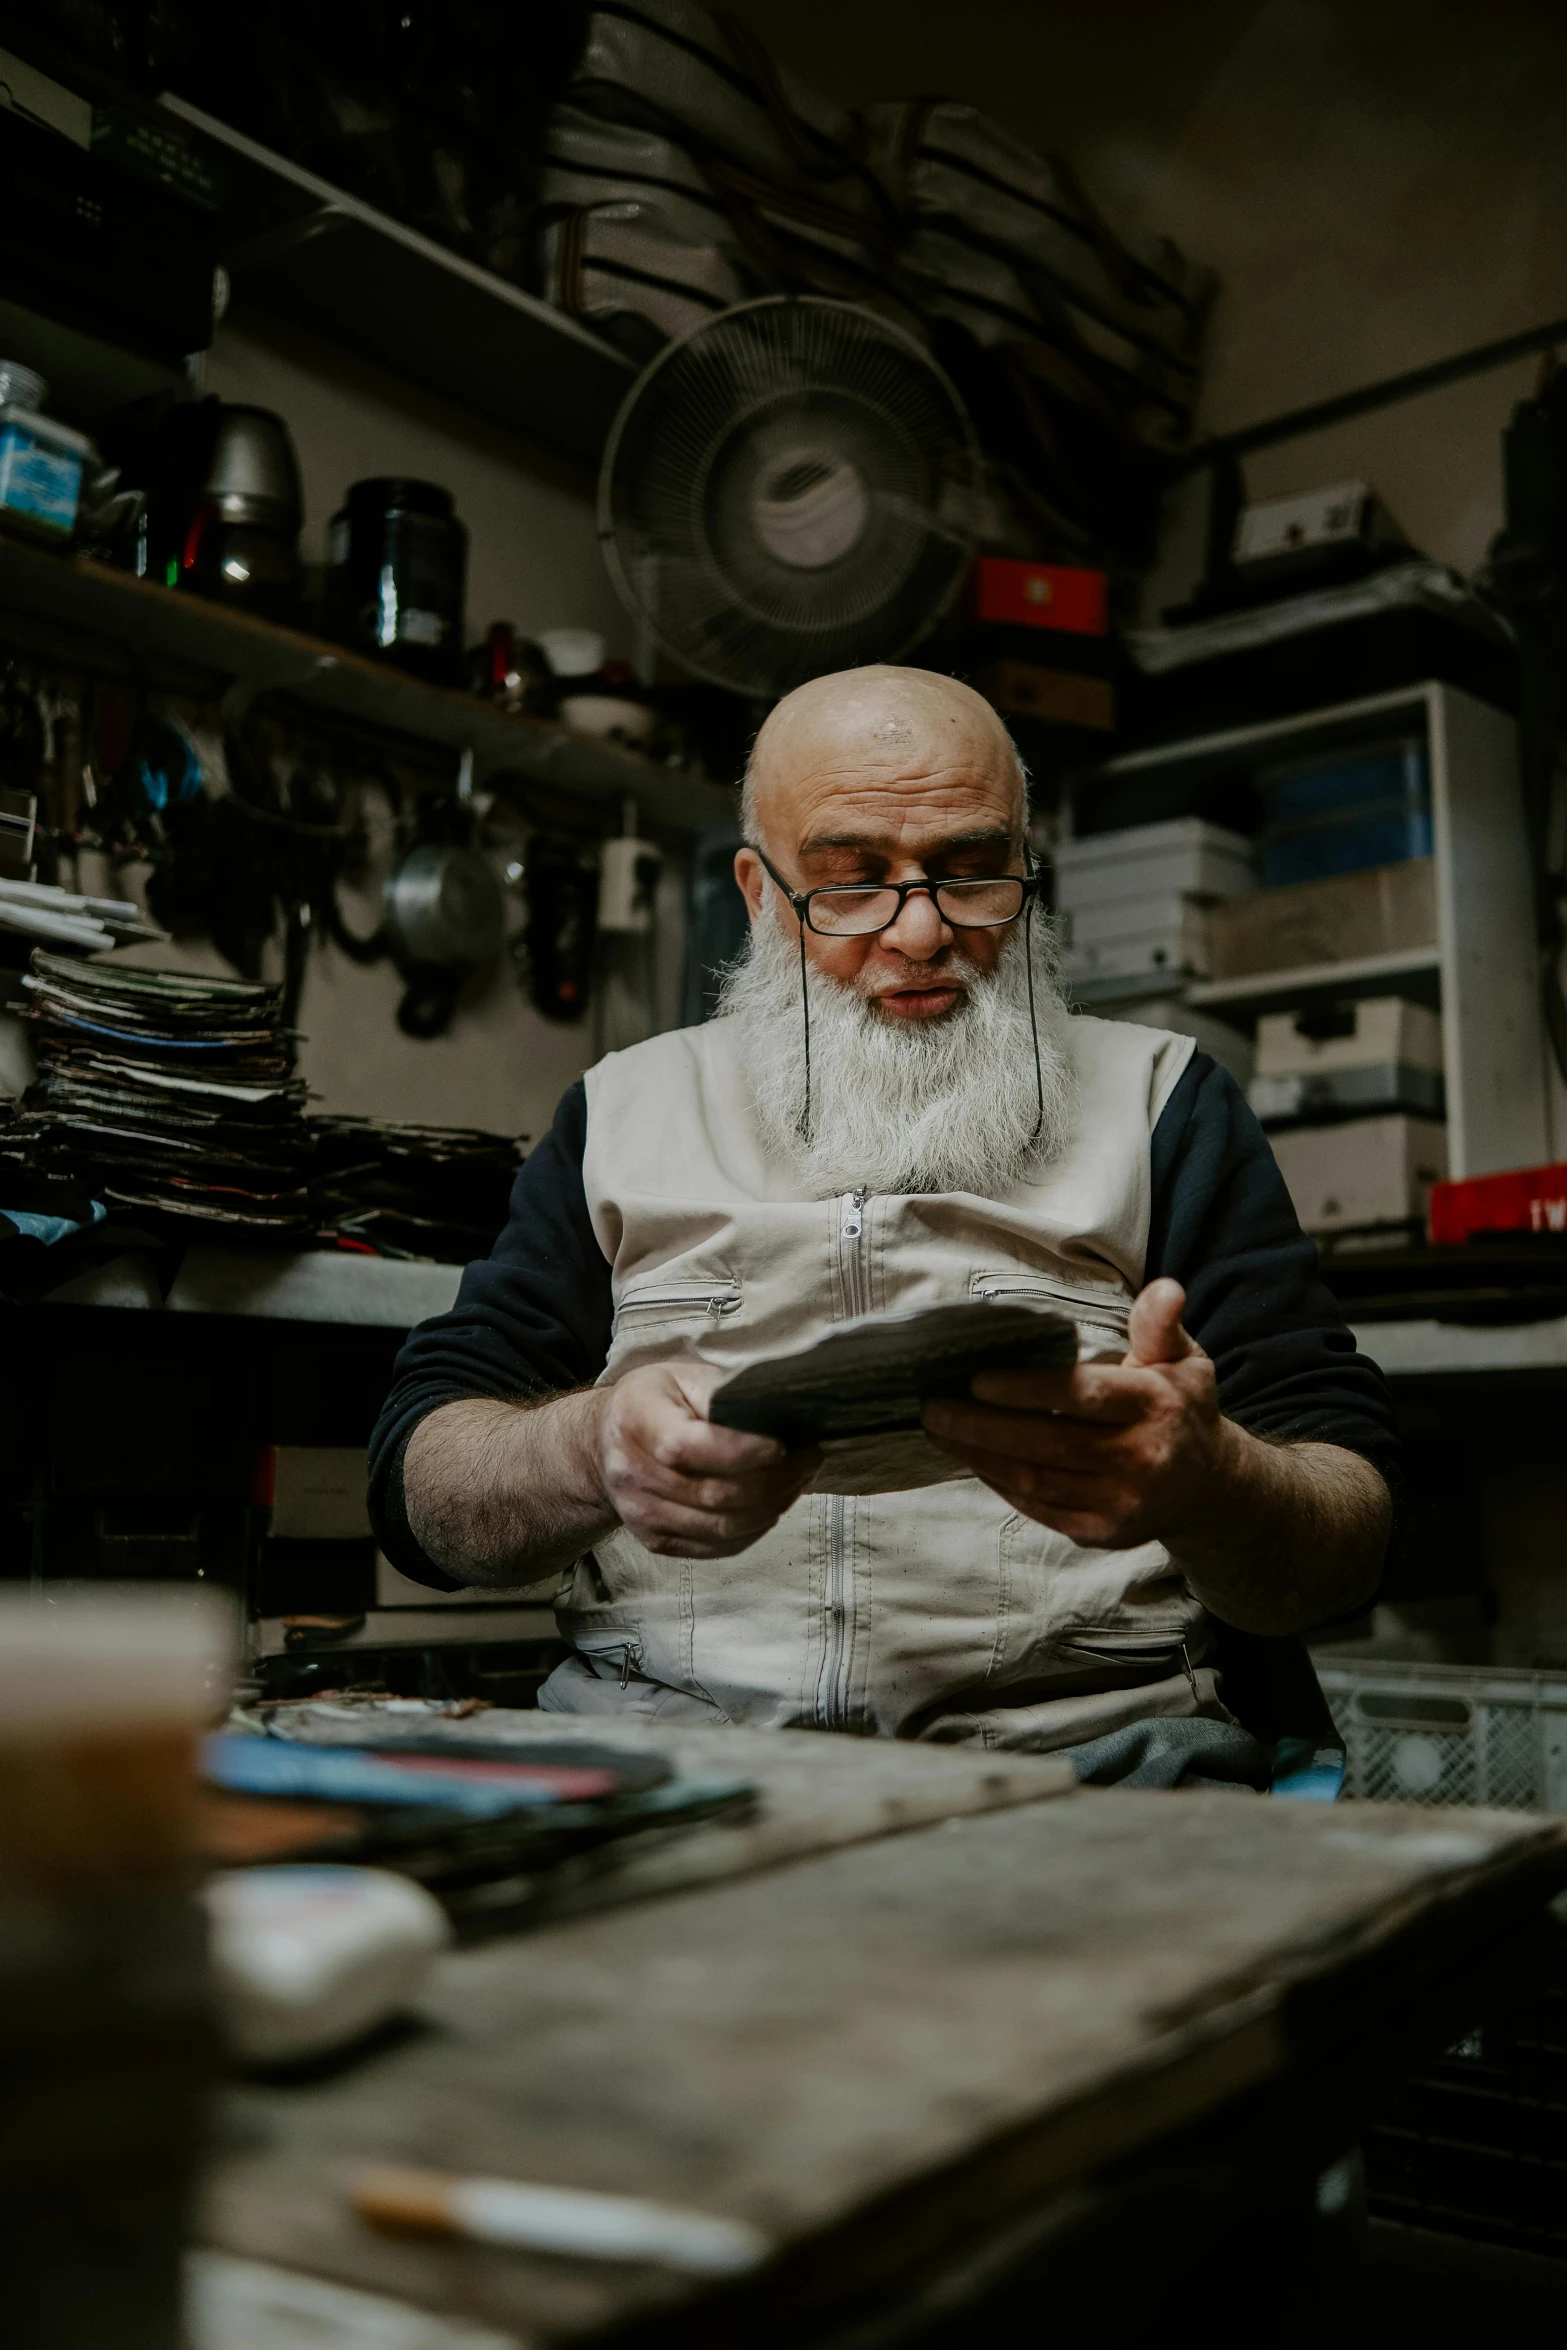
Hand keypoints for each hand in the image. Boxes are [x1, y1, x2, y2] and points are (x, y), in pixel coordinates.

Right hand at [592, 1361, 821, 1558]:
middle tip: (809, 1459)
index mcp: (636, 1421)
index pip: (690, 1448)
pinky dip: (756, 1528)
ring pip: (724, 1527)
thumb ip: (722, 1394)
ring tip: (797, 1480)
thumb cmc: (655, 1403)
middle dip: (776, 1480)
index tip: (784, 1445)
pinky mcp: (656, 1541)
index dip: (743, 1452)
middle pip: (716, 1494)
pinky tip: (772, 1503)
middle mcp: (632, 1473)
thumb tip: (775, 1415)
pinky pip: (718, 1546)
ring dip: (773, 1506)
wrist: (603, 1446)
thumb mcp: (683, 1377)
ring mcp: (642, 1514)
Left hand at [921, 1278, 1234, 1549]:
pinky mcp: (1103, 1533)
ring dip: (979, 1456)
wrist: (1208, 1487)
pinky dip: (1000, 1485)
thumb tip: (1164, 1289)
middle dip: (982, 1427)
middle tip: (933, 1407)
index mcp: (1157, 1406)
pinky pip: (1040, 1509)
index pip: (1084, 1396)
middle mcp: (1143, 1459)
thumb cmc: (1180, 1408)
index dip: (1028, 1390)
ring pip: (1036, 1481)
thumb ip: (1159, 1326)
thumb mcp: (1182, 1359)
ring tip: (940, 1431)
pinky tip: (973, 1460)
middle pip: (1048, 1443)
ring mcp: (1122, 1503)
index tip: (977, 1379)